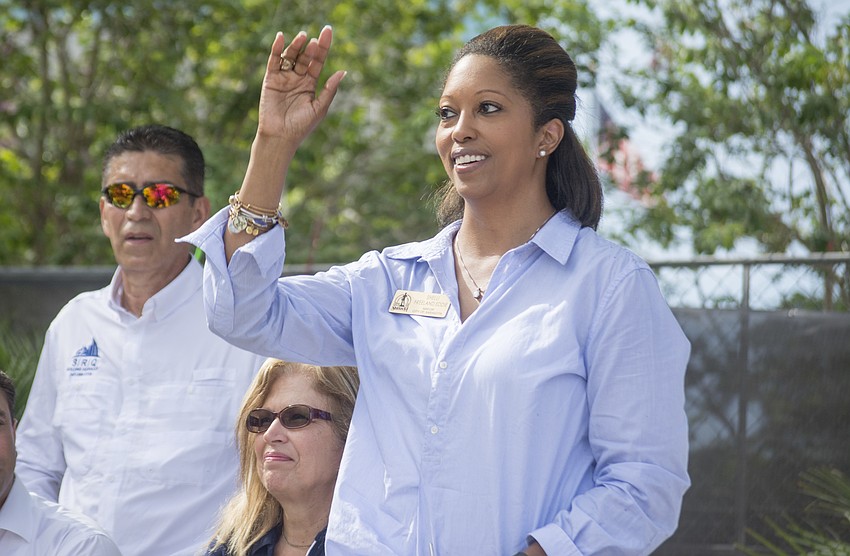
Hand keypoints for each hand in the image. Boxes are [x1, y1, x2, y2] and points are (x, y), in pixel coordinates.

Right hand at [256, 26, 345, 145]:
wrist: (281, 137)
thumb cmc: (302, 126)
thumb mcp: (320, 107)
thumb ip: (330, 89)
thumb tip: (343, 71)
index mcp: (310, 84)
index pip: (318, 61)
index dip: (323, 47)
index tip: (328, 31)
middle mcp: (297, 78)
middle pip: (305, 56)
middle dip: (311, 47)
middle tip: (317, 39)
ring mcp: (284, 77)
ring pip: (290, 56)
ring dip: (296, 45)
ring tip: (303, 37)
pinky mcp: (271, 79)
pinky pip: (274, 61)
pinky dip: (276, 49)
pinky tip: (281, 38)